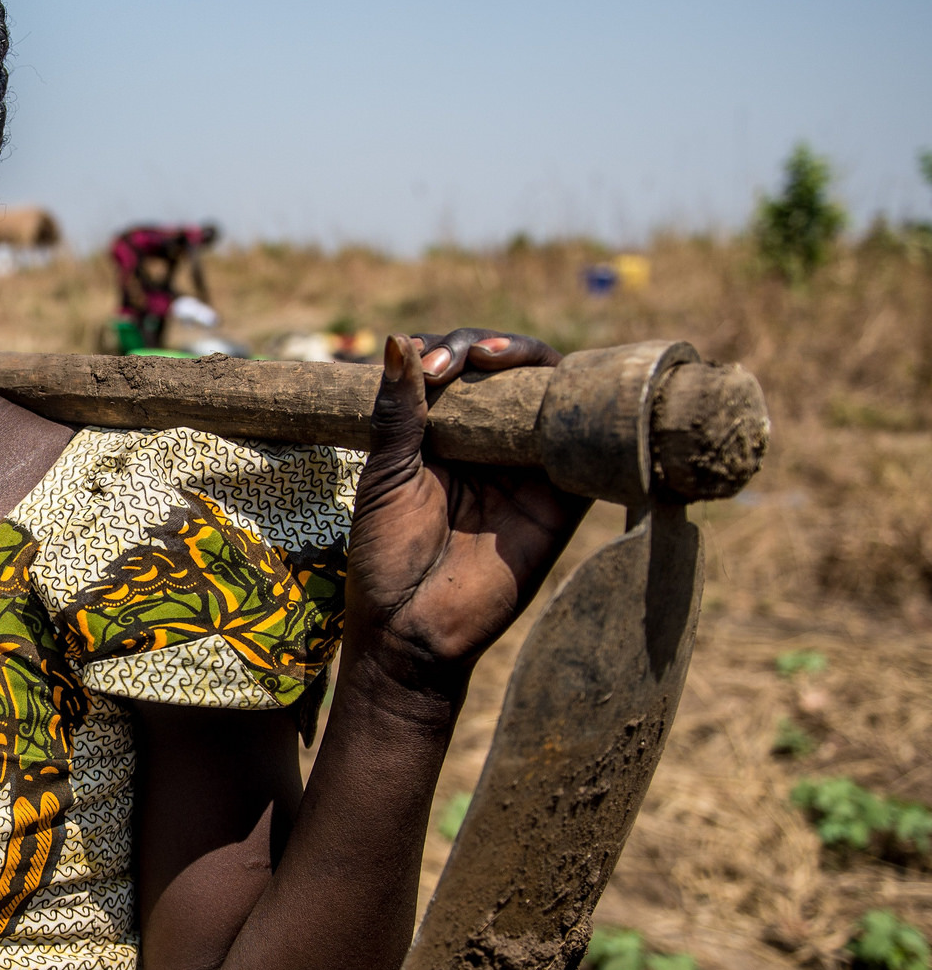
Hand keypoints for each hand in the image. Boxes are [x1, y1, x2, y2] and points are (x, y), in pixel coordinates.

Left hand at [344, 329, 589, 688]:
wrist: (413, 630)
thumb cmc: (387, 557)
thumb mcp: (386, 474)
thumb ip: (398, 411)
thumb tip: (396, 339)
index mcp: (441, 435)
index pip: (458, 369)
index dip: (448, 350)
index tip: (428, 366)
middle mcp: (488, 444)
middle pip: (506, 371)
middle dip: (484, 347)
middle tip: (459, 361)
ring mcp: (527, 466)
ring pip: (546, 393)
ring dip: (527, 362)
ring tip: (493, 358)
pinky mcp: (563, 495)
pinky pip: (583, 443)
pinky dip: (576, 408)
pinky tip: (552, 389)